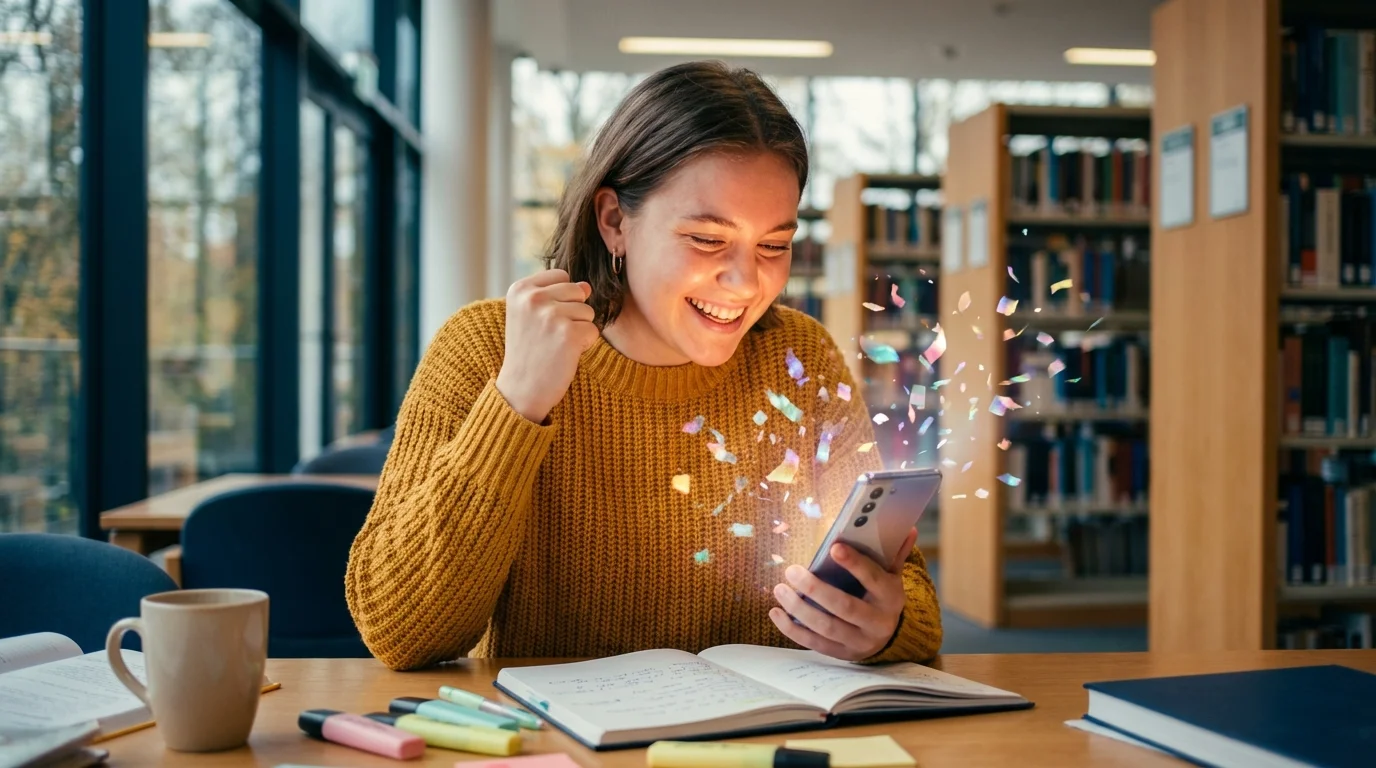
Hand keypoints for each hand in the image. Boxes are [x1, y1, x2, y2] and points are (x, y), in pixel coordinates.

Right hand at [495, 269, 599, 422]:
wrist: (521, 389)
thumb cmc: (529, 351)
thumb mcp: (532, 316)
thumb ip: (556, 295)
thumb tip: (586, 286)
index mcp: (520, 289)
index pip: (562, 276)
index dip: (561, 298)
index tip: (543, 321)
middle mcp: (533, 298)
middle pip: (578, 291)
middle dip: (573, 314)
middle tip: (551, 335)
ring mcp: (551, 315)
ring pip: (588, 311)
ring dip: (579, 330)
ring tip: (556, 345)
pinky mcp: (568, 334)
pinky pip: (593, 331)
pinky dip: (584, 345)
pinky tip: (564, 355)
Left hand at [768, 527, 917, 660]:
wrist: (888, 637)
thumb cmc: (883, 596)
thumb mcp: (892, 575)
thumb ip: (894, 553)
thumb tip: (907, 528)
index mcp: (890, 597)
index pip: (873, 579)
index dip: (855, 564)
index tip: (834, 548)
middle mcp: (877, 622)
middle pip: (845, 606)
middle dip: (816, 589)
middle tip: (792, 571)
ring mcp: (859, 641)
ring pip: (826, 627)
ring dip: (799, 608)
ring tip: (780, 589)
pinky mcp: (841, 654)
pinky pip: (814, 644)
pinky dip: (792, 629)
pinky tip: (776, 613)